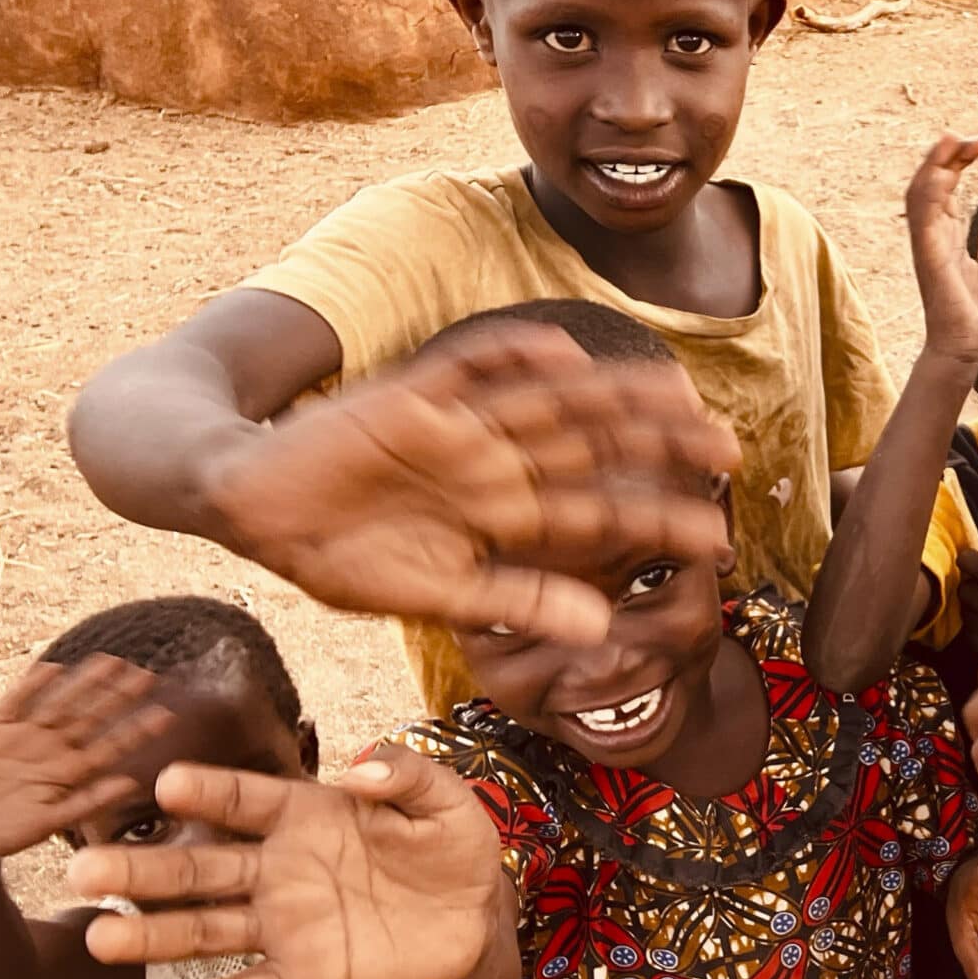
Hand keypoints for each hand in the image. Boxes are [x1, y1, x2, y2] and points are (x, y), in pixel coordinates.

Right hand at [0, 657, 170, 860]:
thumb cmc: (6, 831)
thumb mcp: (50, 821)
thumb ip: (88, 802)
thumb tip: (132, 785)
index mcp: (70, 771)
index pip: (110, 745)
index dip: (137, 729)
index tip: (167, 714)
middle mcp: (51, 748)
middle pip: (90, 716)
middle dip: (118, 696)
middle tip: (149, 675)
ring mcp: (24, 736)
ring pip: (59, 703)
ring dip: (84, 682)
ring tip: (112, 661)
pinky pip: (14, 702)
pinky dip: (30, 685)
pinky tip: (52, 667)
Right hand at [69, 746, 505, 978]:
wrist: (475, 919)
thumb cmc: (450, 847)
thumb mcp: (444, 801)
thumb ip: (404, 775)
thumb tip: (357, 767)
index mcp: (305, 815)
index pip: (246, 800)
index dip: (210, 793)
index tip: (168, 783)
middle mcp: (279, 869)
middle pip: (202, 869)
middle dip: (144, 869)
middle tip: (85, 868)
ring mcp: (286, 926)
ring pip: (207, 930)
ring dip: (155, 936)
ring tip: (100, 938)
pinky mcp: (305, 976)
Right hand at [203, 324, 740, 642]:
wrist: (246, 506)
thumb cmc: (339, 554)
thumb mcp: (435, 593)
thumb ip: (514, 603)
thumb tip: (598, 628)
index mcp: (504, 515)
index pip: (598, 512)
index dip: (656, 519)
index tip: (722, 538)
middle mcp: (494, 465)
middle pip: (593, 446)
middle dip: (659, 445)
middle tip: (732, 450)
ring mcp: (456, 430)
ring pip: (551, 402)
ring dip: (610, 393)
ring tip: (676, 389)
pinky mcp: (405, 399)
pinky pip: (466, 368)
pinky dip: (509, 356)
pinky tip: (560, 350)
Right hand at [906, 135, 977, 367]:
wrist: (967, 346)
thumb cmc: (975, 313)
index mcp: (945, 235)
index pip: (945, 187)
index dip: (959, 161)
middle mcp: (931, 235)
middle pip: (930, 182)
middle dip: (947, 154)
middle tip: (973, 138)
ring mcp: (926, 244)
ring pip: (920, 192)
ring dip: (934, 164)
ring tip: (952, 140)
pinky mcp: (928, 256)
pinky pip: (923, 217)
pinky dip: (930, 191)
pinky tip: (943, 172)